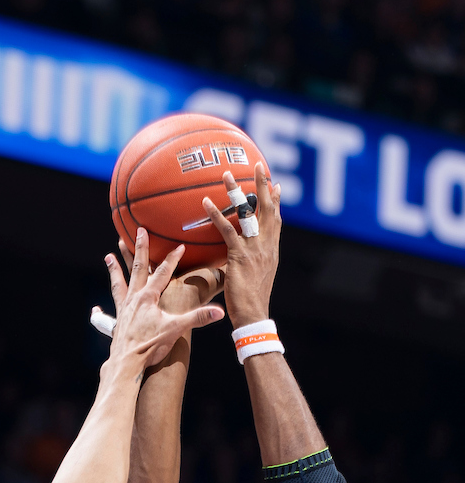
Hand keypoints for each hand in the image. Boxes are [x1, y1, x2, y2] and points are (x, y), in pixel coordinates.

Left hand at [101, 229, 223, 374]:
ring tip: (109, 256)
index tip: (180, 246)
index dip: (173, 258)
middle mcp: (134, 298)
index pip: (163, 272)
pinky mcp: (118, 320)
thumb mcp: (176, 330)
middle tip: (139, 231)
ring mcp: (124, 308)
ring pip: (120, 282)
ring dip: (116, 268)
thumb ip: (197, 318)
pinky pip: (113, 305)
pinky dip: (106, 303)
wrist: (126, 363)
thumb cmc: (149, 346)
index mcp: (148, 297)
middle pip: (138, 268)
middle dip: (140, 248)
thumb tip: (218, 312)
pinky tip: (96, 309)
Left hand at [202, 162, 280, 329]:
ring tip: (226, 174)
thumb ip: (252, 264)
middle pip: (267, 209)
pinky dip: (216, 215)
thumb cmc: (250, 303)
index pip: (276, 221)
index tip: (276, 185)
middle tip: (259, 165)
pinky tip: (205, 202)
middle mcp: (266, 246)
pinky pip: (227, 230)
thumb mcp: (257, 279)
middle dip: (263, 185)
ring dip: (236, 191)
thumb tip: (242, 259)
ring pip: (247, 213)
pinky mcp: (239, 256)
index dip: (277, 202)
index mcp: (271, 251)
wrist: (252, 316)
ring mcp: (254, 249)